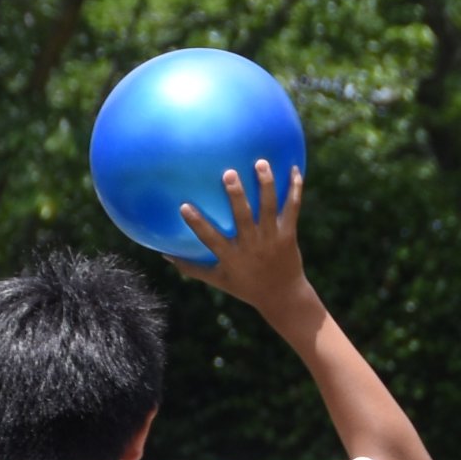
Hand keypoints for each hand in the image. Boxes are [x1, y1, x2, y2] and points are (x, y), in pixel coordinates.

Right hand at [175, 160, 315, 314]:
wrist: (283, 297)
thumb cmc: (246, 287)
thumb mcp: (217, 280)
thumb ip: (192, 267)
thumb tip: (165, 255)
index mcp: (232, 257)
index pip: (211, 239)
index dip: (197, 223)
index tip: (183, 206)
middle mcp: (252, 246)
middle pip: (243, 217)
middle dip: (236, 195)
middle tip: (228, 172)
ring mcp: (272, 239)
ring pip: (269, 207)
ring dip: (266, 184)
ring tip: (261, 162)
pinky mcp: (289, 234)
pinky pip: (292, 208)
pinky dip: (295, 188)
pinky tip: (295, 168)